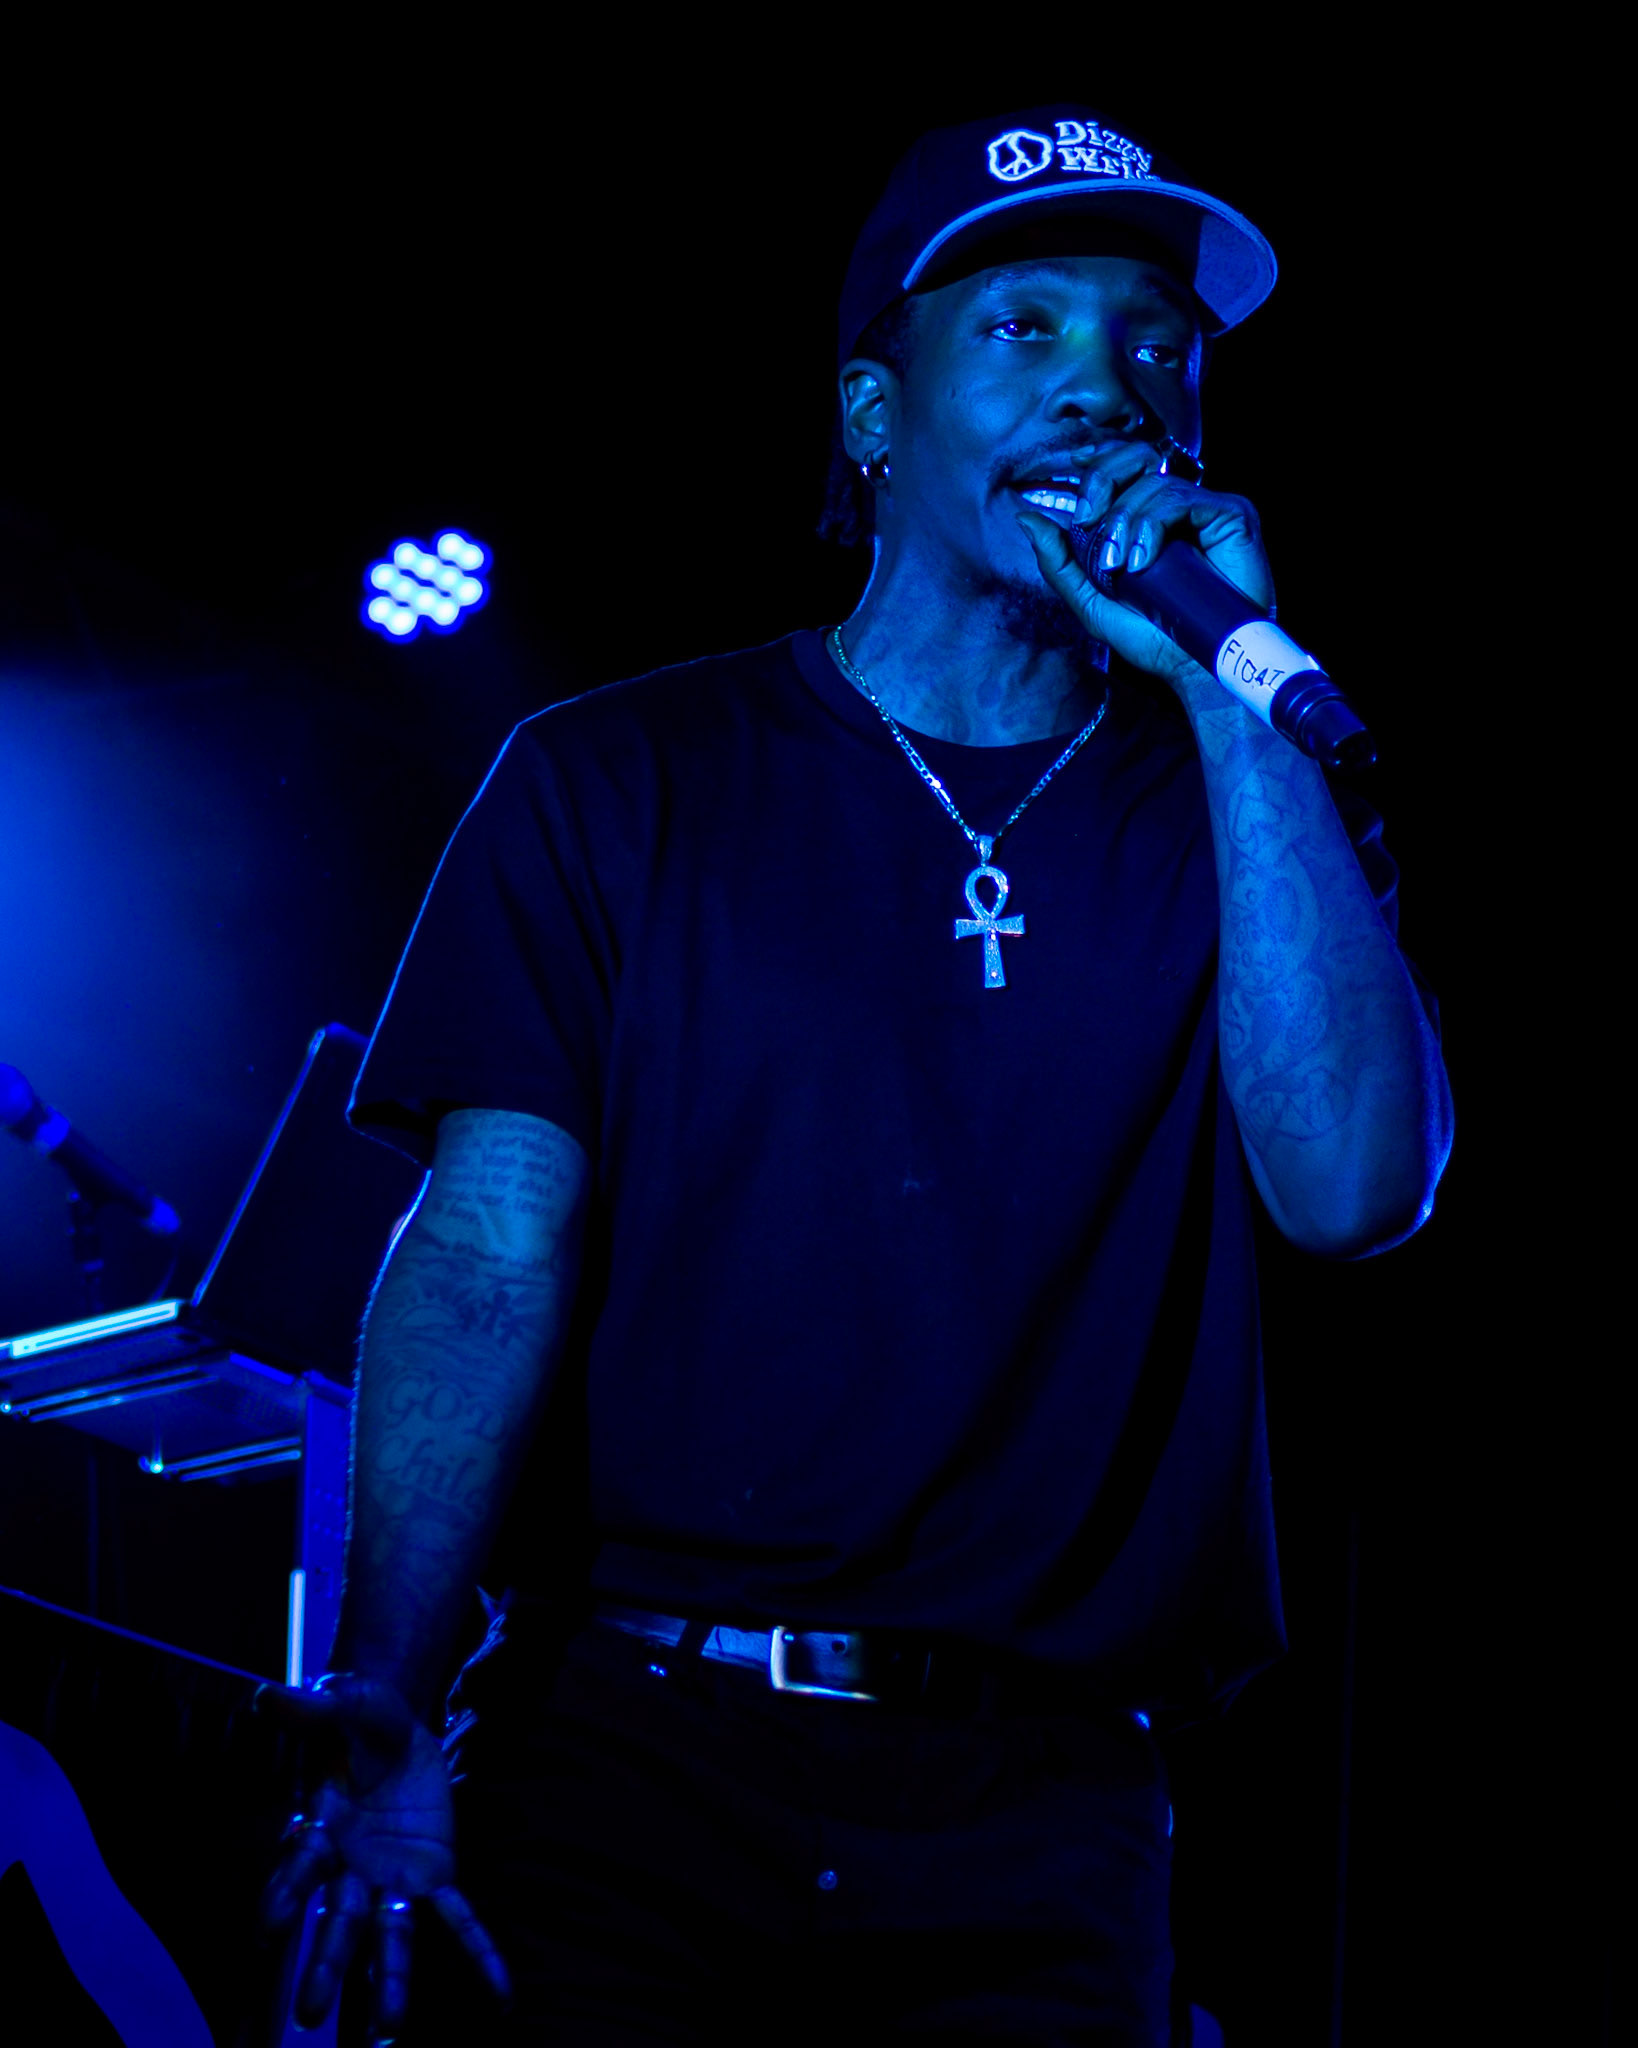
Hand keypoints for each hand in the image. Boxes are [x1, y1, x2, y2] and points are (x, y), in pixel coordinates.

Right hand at [256, 1673, 509, 2039]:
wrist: (392, 1728)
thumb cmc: (357, 1719)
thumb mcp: (342, 1703)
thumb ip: (309, 1708)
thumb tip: (264, 1694)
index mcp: (321, 1829)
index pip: (298, 1867)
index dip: (281, 1894)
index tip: (266, 1928)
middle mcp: (350, 1870)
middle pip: (336, 1921)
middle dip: (325, 1964)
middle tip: (310, 2013)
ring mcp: (392, 1880)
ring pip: (390, 1936)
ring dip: (388, 1982)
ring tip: (385, 2036)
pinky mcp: (434, 1877)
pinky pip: (459, 1921)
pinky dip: (480, 1957)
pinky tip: (501, 1998)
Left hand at [1016, 442, 1275, 697]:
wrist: (1197, 666)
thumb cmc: (1154, 638)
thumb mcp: (1092, 603)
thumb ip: (1059, 562)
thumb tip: (1025, 517)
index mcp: (1147, 519)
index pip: (1122, 465)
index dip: (1098, 458)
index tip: (1075, 465)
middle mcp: (1178, 508)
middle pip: (1136, 458)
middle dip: (1102, 482)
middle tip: (1088, 521)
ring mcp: (1205, 510)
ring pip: (1154, 484)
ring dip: (1125, 523)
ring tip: (1123, 567)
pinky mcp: (1231, 516)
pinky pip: (1183, 499)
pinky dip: (1153, 526)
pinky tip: (1144, 561)